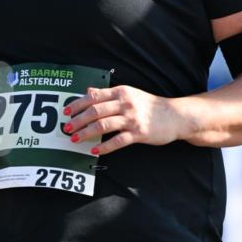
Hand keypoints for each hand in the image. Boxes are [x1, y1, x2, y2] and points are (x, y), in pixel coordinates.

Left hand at [62, 84, 181, 155]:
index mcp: (121, 92)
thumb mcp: (130, 94)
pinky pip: (117, 141)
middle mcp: (125, 103)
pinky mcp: (138, 133)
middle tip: (66, 128)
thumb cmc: (150, 105)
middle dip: (78, 120)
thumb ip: (108, 94)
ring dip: (86, 133)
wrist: (175, 115)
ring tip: (75, 139)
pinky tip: (94, 150)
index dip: (77, 104)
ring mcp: (132, 119)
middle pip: (95, 111)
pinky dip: (103, 147)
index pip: (94, 96)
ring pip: (103, 125)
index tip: (66, 112)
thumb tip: (88, 91)